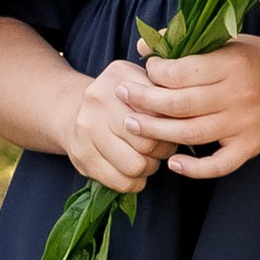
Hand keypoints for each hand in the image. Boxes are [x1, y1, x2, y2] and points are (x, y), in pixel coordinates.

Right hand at [63, 58, 169, 193]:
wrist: (71, 109)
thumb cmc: (119, 99)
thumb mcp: (140, 82)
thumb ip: (164, 91)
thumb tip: (189, 113)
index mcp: (118, 77)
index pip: (160, 111)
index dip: (173, 124)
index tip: (173, 126)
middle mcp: (98, 100)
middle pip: (149, 141)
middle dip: (163, 149)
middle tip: (161, 146)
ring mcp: (86, 129)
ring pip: (136, 166)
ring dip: (149, 167)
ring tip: (147, 158)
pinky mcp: (82, 156)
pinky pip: (121, 182)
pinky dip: (135, 182)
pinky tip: (133, 171)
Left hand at [142, 37, 259, 181]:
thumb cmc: (255, 59)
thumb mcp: (225, 40)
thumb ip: (185, 44)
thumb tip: (143, 46)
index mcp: (231, 65)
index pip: (182, 72)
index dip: (156, 71)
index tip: (146, 69)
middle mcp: (238, 95)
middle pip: (180, 104)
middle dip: (145, 101)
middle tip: (122, 97)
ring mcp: (245, 124)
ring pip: (192, 133)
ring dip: (157, 132)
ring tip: (132, 126)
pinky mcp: (250, 146)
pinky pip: (219, 165)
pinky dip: (194, 168)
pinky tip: (173, 162)